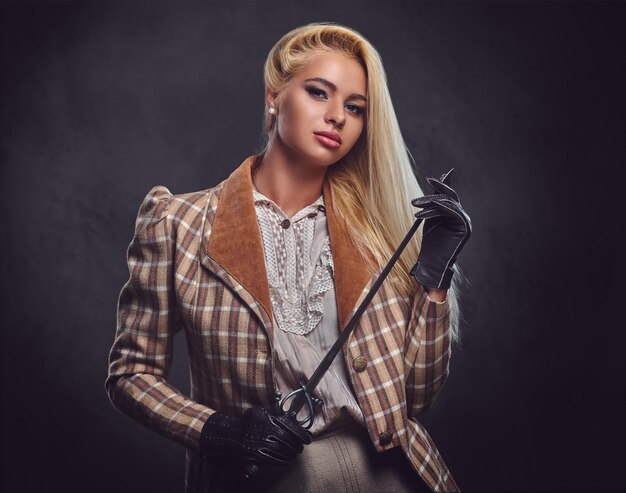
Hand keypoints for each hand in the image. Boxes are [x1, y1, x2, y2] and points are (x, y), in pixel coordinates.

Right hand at [199, 406, 311, 466]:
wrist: (228, 436)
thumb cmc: (245, 423)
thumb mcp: (258, 412)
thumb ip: (273, 415)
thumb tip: (289, 419)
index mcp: (268, 421)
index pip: (290, 428)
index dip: (302, 434)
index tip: (308, 438)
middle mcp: (266, 434)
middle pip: (289, 442)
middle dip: (298, 445)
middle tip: (302, 446)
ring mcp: (262, 446)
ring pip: (284, 452)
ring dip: (292, 453)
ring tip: (295, 452)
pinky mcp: (259, 456)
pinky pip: (276, 460)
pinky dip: (284, 460)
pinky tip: (287, 458)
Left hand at [410, 168, 471, 289]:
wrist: (432, 263)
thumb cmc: (429, 245)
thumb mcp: (430, 221)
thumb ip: (433, 206)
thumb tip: (433, 191)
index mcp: (455, 215)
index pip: (449, 196)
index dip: (443, 185)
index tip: (431, 178)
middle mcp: (462, 216)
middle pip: (450, 197)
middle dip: (437, 189)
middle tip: (426, 182)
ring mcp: (465, 222)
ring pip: (449, 203)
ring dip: (431, 201)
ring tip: (415, 204)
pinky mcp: (464, 227)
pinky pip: (453, 212)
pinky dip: (441, 207)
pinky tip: (429, 206)